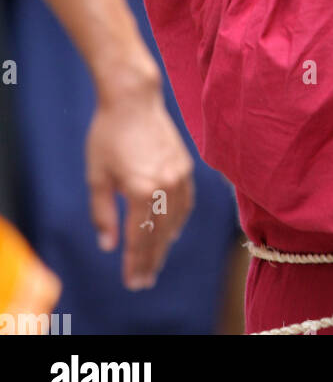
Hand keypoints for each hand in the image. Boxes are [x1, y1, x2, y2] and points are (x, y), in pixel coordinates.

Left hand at [85, 80, 194, 289]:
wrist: (134, 100)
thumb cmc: (108, 135)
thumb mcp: (97, 176)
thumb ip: (102, 213)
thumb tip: (108, 245)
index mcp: (142, 190)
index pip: (140, 238)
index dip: (135, 263)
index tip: (132, 282)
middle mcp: (166, 185)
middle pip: (160, 235)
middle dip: (151, 260)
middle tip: (144, 281)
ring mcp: (180, 175)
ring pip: (176, 221)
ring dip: (166, 244)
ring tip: (156, 261)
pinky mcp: (186, 165)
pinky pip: (186, 202)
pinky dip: (179, 220)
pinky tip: (171, 231)